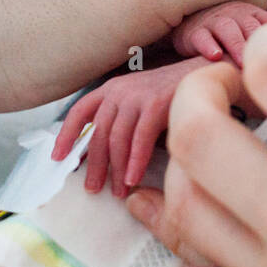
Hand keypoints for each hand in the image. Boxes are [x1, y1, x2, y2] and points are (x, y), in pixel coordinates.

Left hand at [53, 57, 206, 195]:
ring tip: (117, 192)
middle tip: (92, 188)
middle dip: (94, 164)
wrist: (208, 74)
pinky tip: (133, 178)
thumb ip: (122, 121)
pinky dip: (136, 162)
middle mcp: (121, 90)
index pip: (80, 111)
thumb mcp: (140, 102)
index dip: (67, 134)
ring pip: (117, 139)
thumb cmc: (175, 94)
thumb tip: (105, 155)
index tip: (58, 157)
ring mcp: (138, 95)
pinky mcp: (157, 103)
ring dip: (115, 169)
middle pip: (98, 132)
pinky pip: (140, 139)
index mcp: (112, 88)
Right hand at [173, 1, 266, 65]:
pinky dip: (207, 45)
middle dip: (258, 41)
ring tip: (241, 61)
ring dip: (236, 44)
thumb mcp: (254, 31)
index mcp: (255, 16)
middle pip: (251, 26)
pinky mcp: (195, 32)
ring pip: (228, 30)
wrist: (194, 23)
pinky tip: (214, 55)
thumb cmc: (232, 33)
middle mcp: (237, 16)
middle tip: (266, 60)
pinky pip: (201, 37)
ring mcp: (216, 22)